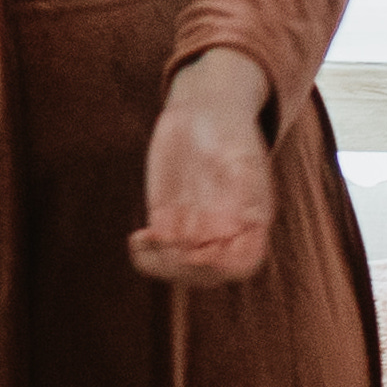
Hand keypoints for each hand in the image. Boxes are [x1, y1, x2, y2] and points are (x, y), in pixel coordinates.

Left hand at [130, 50, 278, 285]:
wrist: (204, 112)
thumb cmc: (229, 131)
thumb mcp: (241, 155)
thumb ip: (244, 188)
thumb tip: (239, 224)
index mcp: (249, 221)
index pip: (242, 264)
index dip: (222, 268)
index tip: (198, 256)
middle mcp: (222, 231)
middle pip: (206, 274)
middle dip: (184, 268)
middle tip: (164, 240)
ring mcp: (193, 228)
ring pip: (178, 267)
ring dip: (161, 263)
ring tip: (146, 239)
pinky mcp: (167, 221)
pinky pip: (158, 251)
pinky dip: (145, 255)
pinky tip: (137, 238)